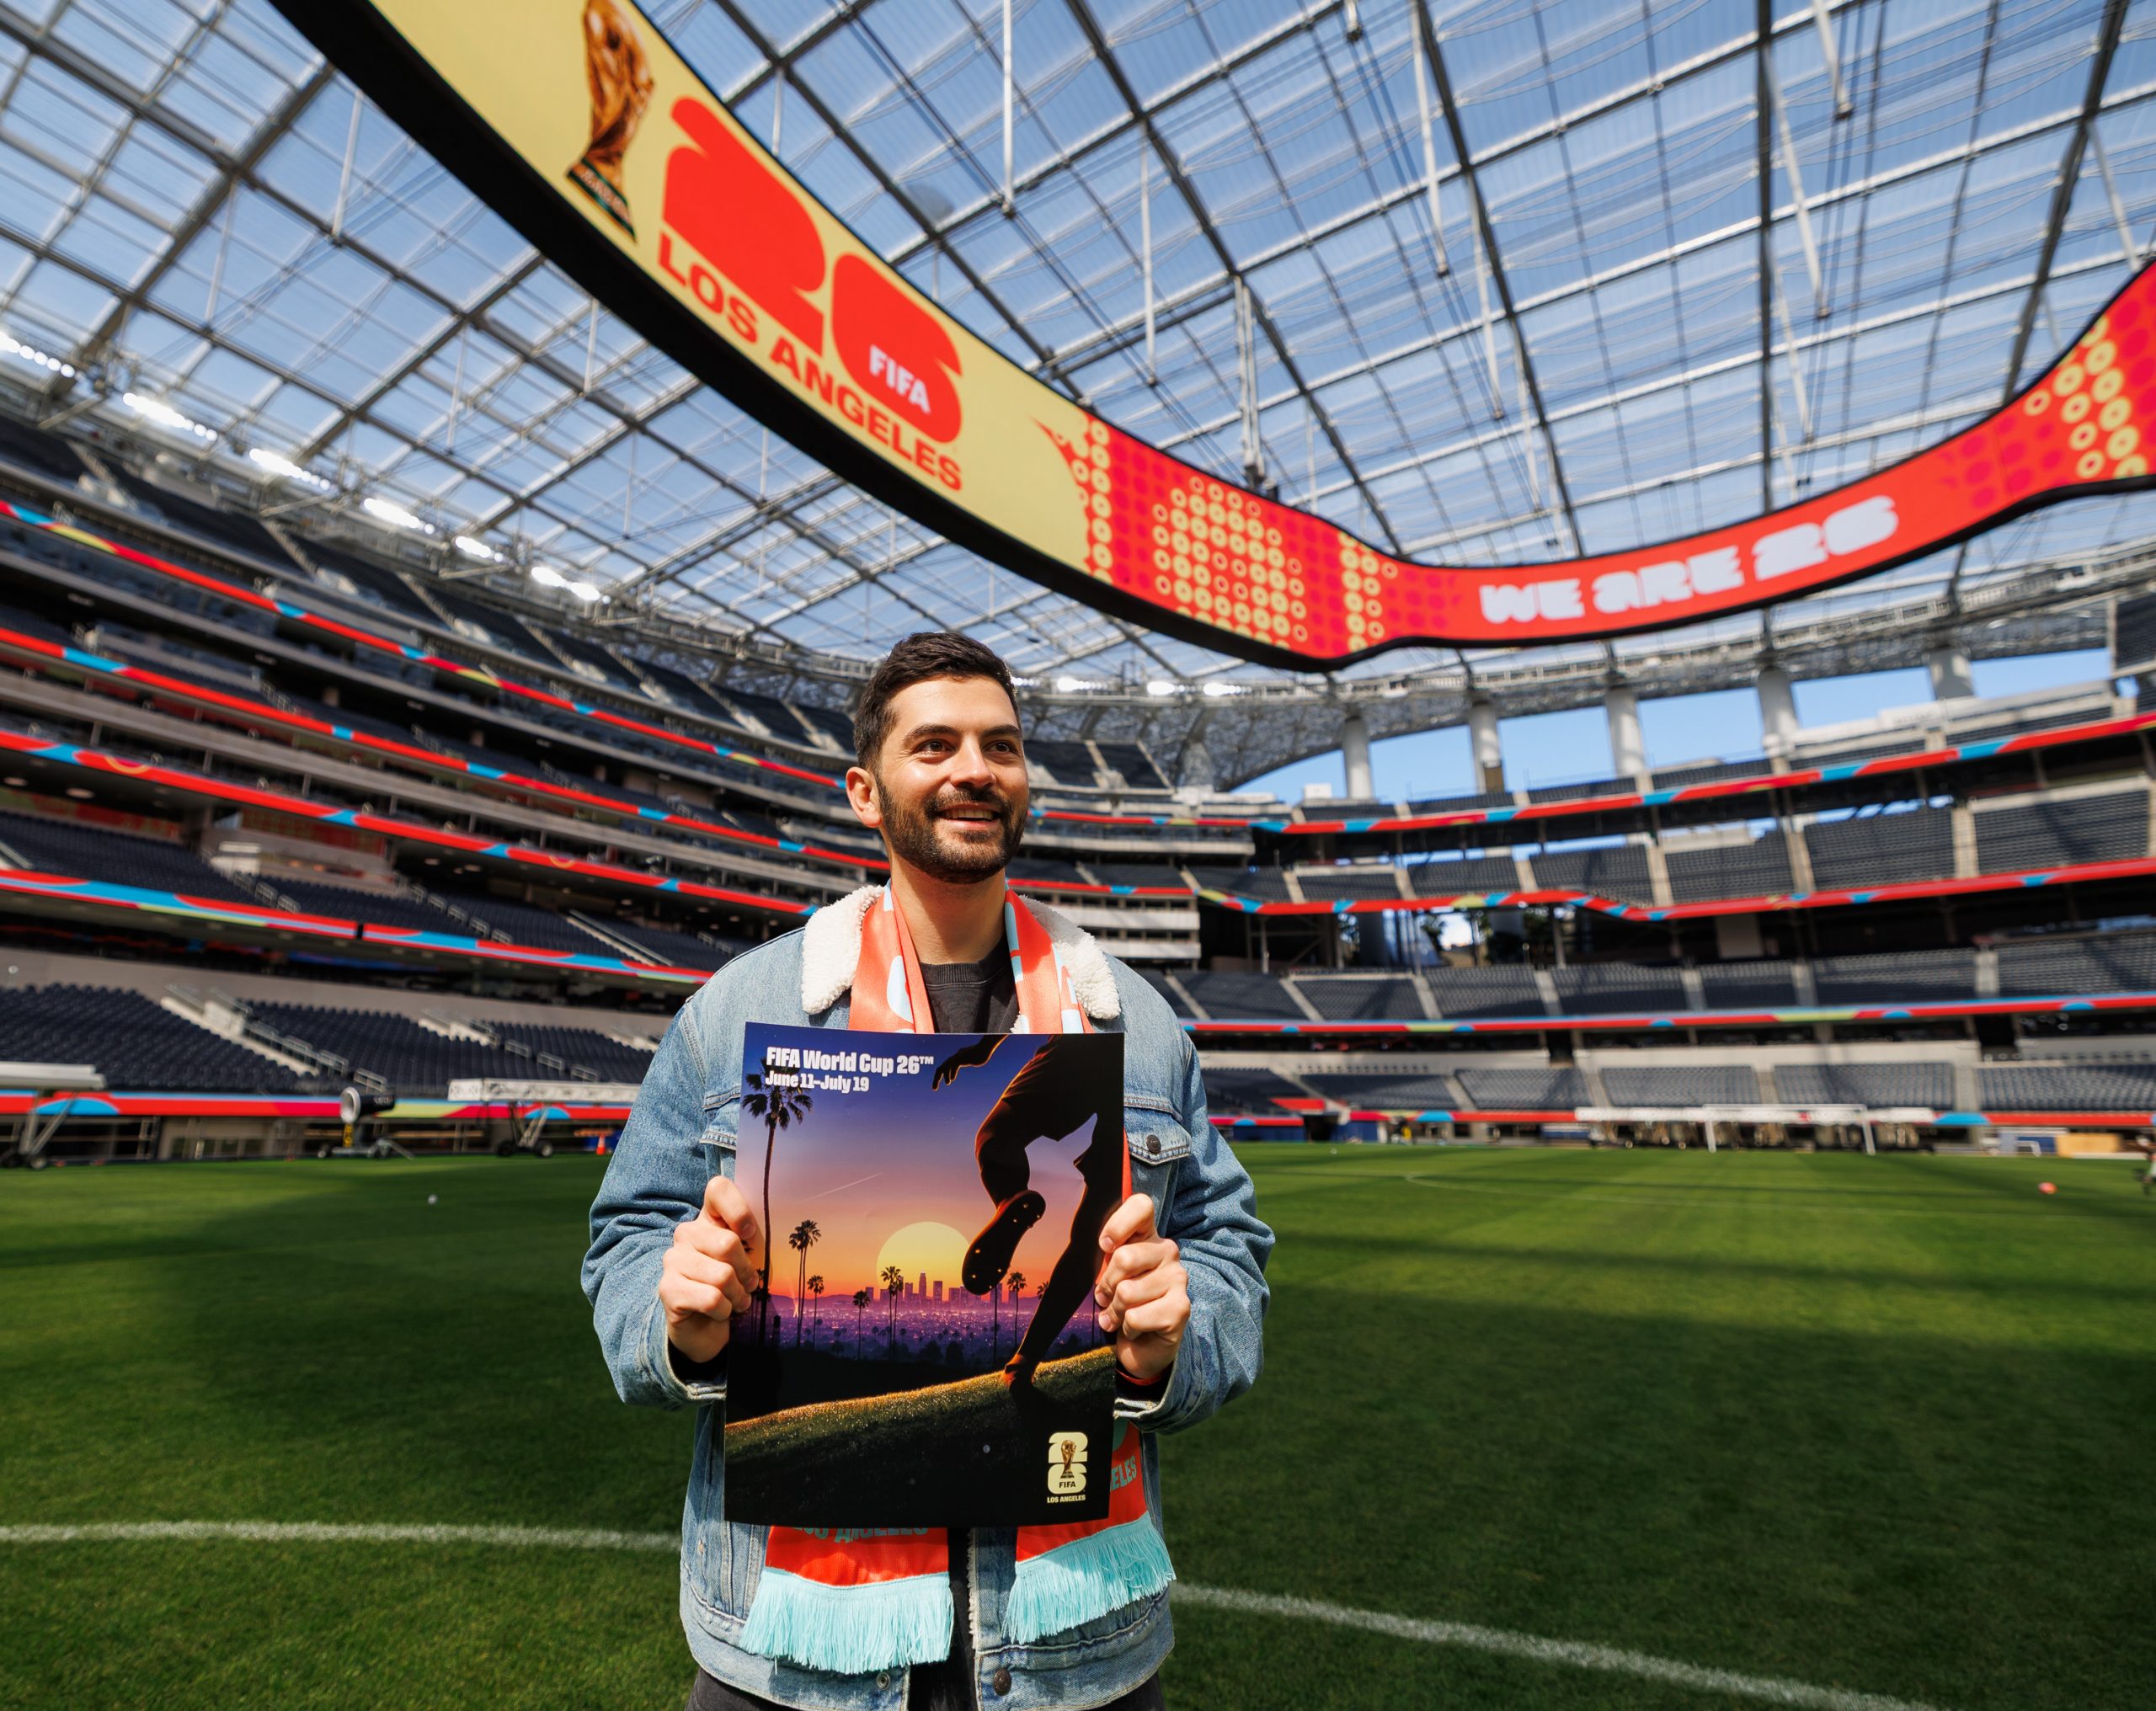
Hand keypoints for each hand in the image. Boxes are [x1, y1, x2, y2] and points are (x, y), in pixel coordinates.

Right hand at [660, 1173, 760, 1365]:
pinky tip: (720, 1311)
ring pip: (722, 1276)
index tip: (750, 1234)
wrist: (706, 1327)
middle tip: (748, 1285)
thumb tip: (779, 1231)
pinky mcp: (668, 1289)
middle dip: (747, 1272)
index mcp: (708, 1218)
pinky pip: (711, 1299)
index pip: (718, 1188)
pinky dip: (724, 1310)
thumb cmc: (733, 1285)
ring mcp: (673, 1260)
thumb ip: (756, 1241)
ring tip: (736, 1301)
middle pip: (728, 1243)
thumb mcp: (748, 1259)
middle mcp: (686, 1233)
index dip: (739, 1209)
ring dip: (738, 1296)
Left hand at [931, 1035, 998, 1088]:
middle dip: (936, 1078)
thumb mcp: (970, 1059)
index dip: (938, 1077)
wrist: (986, 1048)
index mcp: (954, 1058)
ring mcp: (958, 1056)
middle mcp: (954, 1057)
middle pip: (941, 1067)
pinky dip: (952, 1072)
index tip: (936, 1086)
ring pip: (947, 1066)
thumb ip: (964, 1061)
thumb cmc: (980, 1054)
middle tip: (934, 1089)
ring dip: (945, 1076)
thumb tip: (961, 1064)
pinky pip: (955, 1065)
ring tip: (947, 1084)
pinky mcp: (963, 1057)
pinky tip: (952, 1079)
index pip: (943, 1068)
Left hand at [1093, 1193, 1187, 1381]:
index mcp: (1149, 1236)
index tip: (1105, 1246)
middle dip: (1106, 1286)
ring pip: (1127, 1292)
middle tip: (1106, 1298)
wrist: (1143, 1346)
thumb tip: (1100, 1247)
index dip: (1118, 1224)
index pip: (1141, 1205)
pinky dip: (1127, 1329)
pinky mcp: (1181, 1309)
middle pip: (1125, 1257)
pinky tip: (1135, 1329)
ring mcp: (1178, 1279)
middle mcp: (1168, 1251)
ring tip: (1119, 1317)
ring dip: (1115, 1312)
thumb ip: (1106, 1257)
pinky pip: (1135, 1317)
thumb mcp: (1109, 1274)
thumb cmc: (1122, 1303)